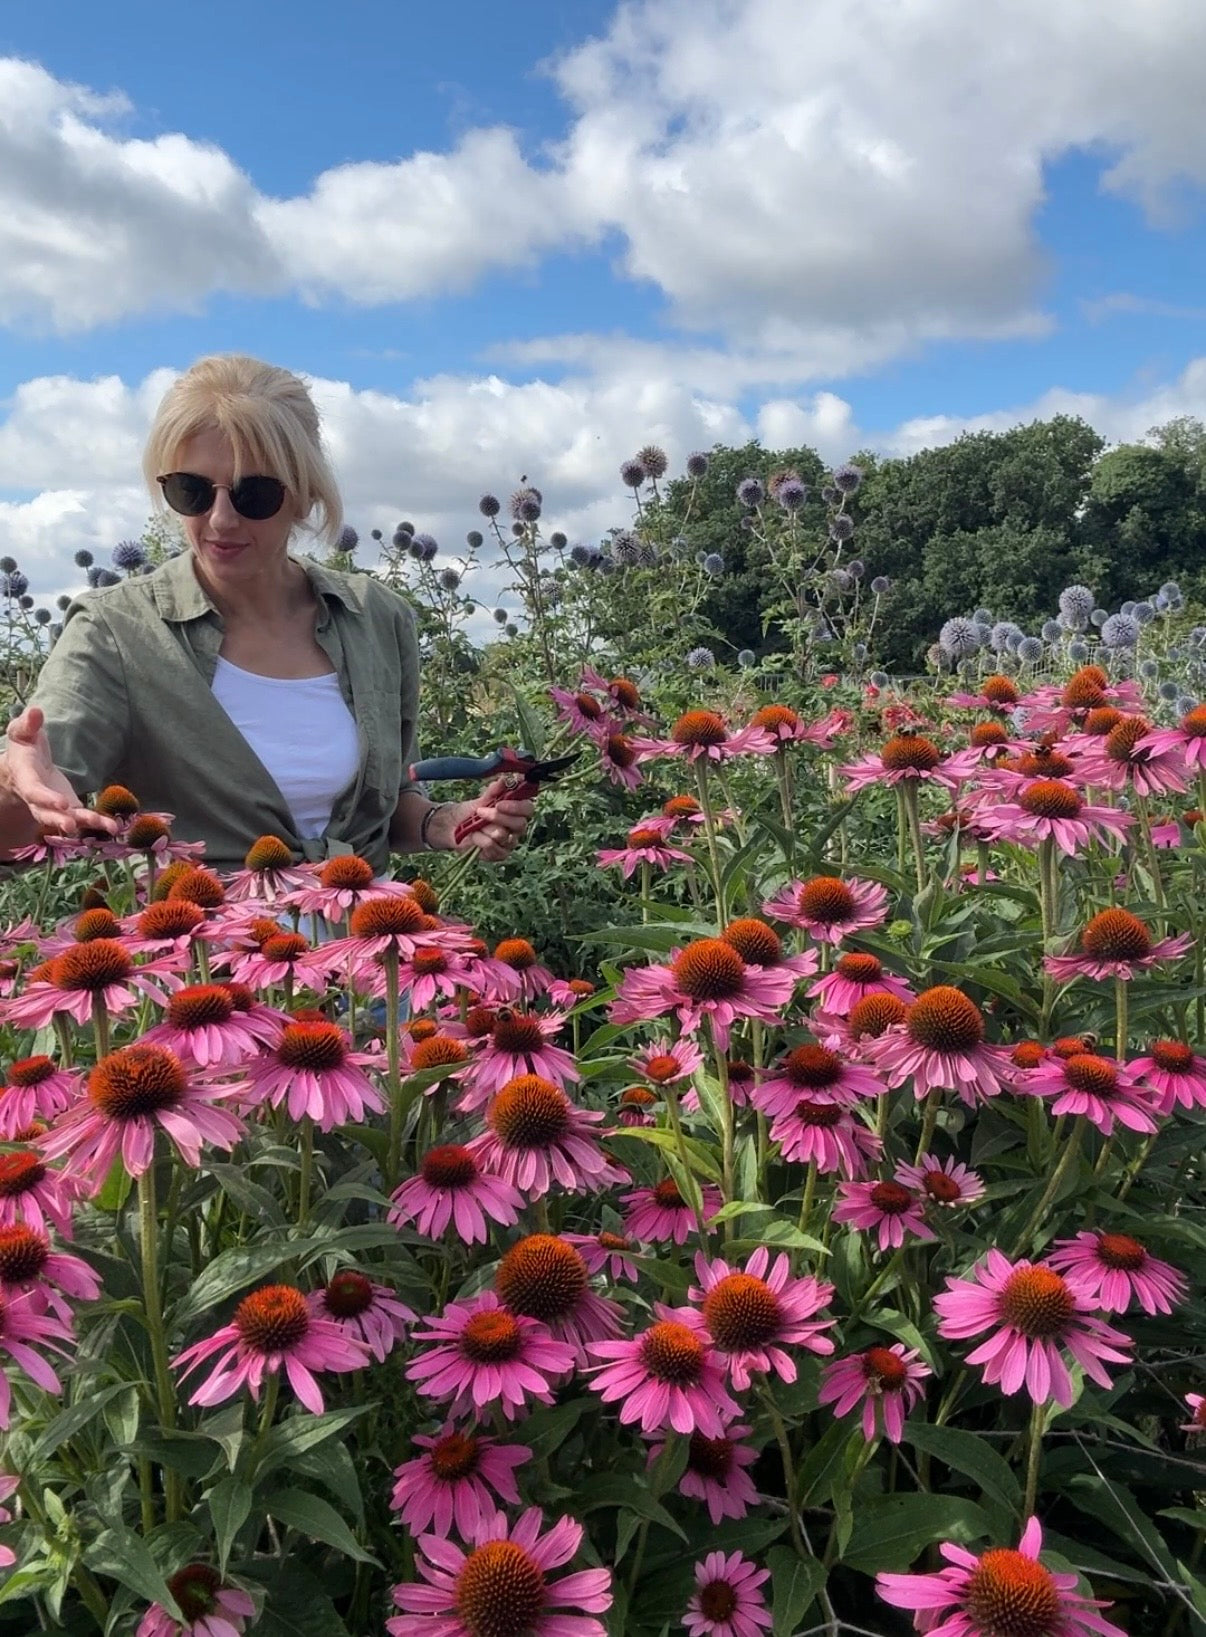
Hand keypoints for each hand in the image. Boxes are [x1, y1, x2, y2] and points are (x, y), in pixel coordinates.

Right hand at [3, 707, 119, 837]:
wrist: (23, 767)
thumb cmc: (24, 746)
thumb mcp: (22, 732)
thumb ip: (27, 724)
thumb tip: (35, 711)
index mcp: (25, 778)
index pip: (33, 791)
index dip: (46, 799)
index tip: (62, 803)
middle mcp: (37, 798)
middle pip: (45, 813)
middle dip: (59, 820)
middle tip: (72, 825)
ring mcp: (54, 806)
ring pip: (66, 819)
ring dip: (86, 824)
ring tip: (107, 828)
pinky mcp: (69, 808)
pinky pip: (81, 817)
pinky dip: (97, 823)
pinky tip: (114, 827)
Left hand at [441, 777, 534, 862]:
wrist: (453, 827)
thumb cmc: (470, 812)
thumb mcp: (481, 799)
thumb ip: (494, 791)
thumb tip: (505, 780)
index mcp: (517, 811)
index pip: (528, 809)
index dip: (517, 807)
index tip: (499, 803)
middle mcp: (517, 827)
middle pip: (519, 824)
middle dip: (497, 817)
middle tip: (480, 812)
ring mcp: (510, 842)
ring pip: (503, 835)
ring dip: (484, 828)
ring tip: (474, 825)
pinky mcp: (500, 854)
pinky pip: (493, 847)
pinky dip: (479, 840)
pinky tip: (474, 837)